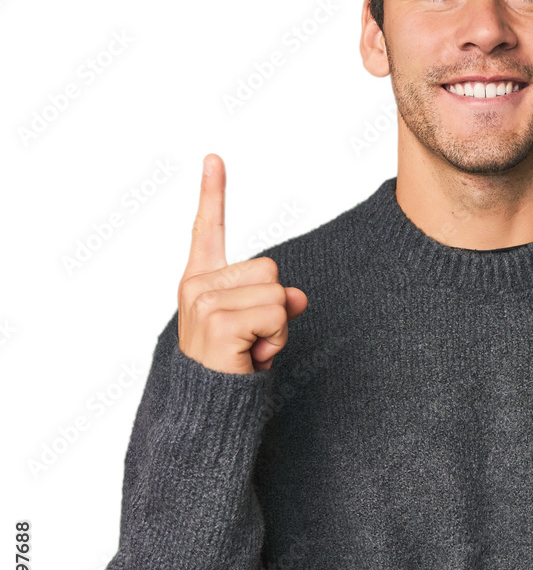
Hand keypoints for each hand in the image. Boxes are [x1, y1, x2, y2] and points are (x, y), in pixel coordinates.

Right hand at [177, 153, 307, 373]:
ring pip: (277, 293)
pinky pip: (276, 313)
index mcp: (201, 280)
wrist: (210, 411)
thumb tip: (298, 296)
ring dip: (277, 327)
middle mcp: (196, 285)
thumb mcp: (259, 327)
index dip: (213, 193)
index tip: (214, 158)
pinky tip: (251, 356)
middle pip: (271, 269)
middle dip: (275, 307)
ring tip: (251, 349)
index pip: (207, 229)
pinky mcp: (217, 319)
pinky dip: (276, 339)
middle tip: (252, 339)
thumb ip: (276, 301)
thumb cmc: (233, 367)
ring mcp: (203, 300)